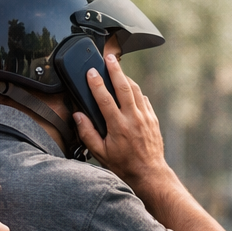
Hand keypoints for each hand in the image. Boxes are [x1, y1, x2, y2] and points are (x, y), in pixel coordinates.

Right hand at [74, 55, 173, 192]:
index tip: (91, 72)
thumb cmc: (124, 164)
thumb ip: (87, 133)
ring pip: (136, 90)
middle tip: (109, 57)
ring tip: (117, 69)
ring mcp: (145, 117)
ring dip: (126, 77)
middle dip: (115, 70)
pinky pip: (144, 99)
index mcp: (118, 126)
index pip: (105, 99)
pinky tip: (129, 88)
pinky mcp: (153, 119)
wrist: (149, 173)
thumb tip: (78, 116)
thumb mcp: (100, 153)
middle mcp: (133, 118)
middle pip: (124, 87)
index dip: (96, 83)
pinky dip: (136, 91)